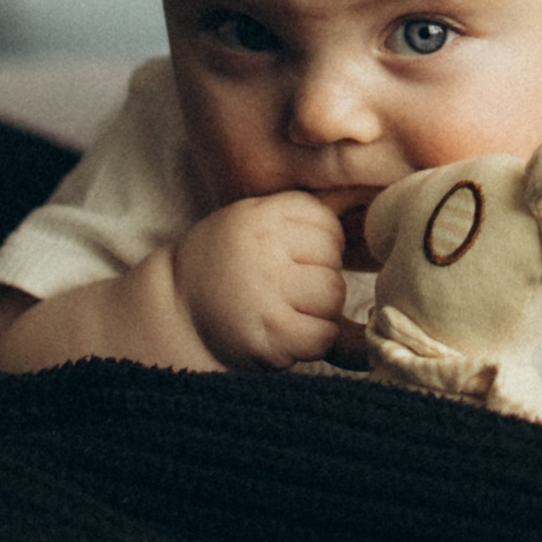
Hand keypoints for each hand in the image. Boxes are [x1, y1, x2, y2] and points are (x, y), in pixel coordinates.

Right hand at [170, 192, 348, 370]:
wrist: (173, 315)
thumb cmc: (224, 266)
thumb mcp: (253, 223)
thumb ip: (302, 218)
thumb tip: (368, 200)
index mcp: (261, 215)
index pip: (326, 223)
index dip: (318, 245)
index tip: (291, 257)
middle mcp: (263, 249)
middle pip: (333, 261)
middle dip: (318, 278)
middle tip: (282, 289)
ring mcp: (266, 293)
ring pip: (333, 297)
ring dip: (317, 311)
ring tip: (281, 311)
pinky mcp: (269, 336)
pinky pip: (323, 336)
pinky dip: (311, 341)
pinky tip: (282, 335)